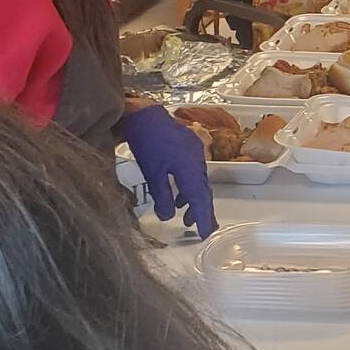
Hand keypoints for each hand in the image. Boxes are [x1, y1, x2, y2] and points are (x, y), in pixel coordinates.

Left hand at [116, 105, 217, 237]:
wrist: (145, 115)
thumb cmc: (147, 142)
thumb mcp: (152, 174)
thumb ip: (162, 197)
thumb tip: (169, 216)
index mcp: (191, 169)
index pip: (201, 199)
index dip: (204, 218)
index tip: (205, 234)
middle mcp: (198, 161)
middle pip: (204, 191)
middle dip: (202, 211)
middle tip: (201, 228)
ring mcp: (196, 152)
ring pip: (199, 182)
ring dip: (194, 199)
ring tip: (186, 215)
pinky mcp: (190, 147)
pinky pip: (195, 171)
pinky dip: (190, 186)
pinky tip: (180, 192)